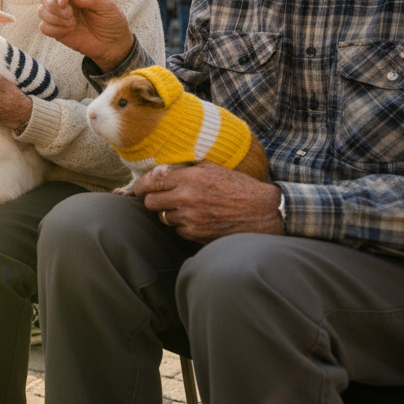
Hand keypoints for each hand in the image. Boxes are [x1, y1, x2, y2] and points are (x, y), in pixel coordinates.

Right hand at [38, 0, 134, 71]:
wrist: (112, 44)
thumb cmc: (111, 21)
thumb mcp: (107, 6)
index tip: (63, 3)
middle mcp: (65, 0)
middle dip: (54, 6)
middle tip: (70, 15)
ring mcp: (59, 15)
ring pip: (41, 11)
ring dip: (54, 18)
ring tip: (72, 24)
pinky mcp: (56, 29)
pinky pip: (43, 27)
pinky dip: (54, 29)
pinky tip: (67, 31)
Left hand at [135, 163, 283, 242]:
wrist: (264, 212)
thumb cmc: (238, 187)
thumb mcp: (212, 169)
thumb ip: (184, 169)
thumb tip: (160, 171)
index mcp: (190, 177)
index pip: (151, 181)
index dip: (141, 185)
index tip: (139, 188)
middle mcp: (187, 197)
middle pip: (150, 202)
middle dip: (153, 199)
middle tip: (161, 198)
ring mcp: (190, 218)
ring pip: (163, 217)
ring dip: (170, 213)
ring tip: (187, 208)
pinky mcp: (196, 234)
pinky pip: (178, 230)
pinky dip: (183, 226)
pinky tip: (198, 219)